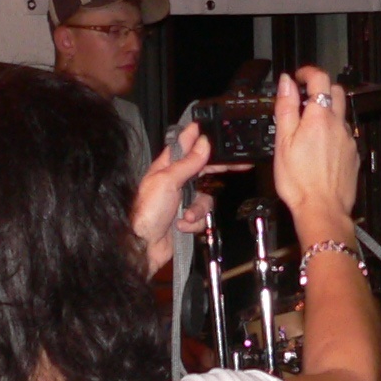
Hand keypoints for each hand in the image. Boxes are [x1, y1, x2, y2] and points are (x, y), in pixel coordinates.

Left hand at [133, 122, 215, 275]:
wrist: (142, 246)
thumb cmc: (146, 212)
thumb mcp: (167, 181)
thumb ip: (187, 162)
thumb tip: (203, 142)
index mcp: (167, 166)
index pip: (187, 145)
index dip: (202, 138)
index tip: (218, 133)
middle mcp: (175, 181)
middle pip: (204, 170)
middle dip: (217, 172)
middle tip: (238, 164)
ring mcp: (181, 200)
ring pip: (206, 197)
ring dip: (198, 209)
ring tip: (186, 216)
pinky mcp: (186, 217)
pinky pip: (202, 216)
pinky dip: (194, 223)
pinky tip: (181, 226)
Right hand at [269, 68, 358, 239]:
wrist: (322, 209)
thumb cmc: (299, 181)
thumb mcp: (283, 141)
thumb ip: (286, 108)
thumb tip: (286, 83)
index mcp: (319, 117)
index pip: (320, 79)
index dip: (308, 72)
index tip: (299, 77)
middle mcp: (339, 125)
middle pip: (337, 92)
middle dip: (322, 88)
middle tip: (304, 97)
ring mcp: (349, 140)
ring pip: (342, 114)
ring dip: (328, 112)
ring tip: (310, 127)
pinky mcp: (353, 155)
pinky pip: (345, 135)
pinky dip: (334, 133)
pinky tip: (321, 149)